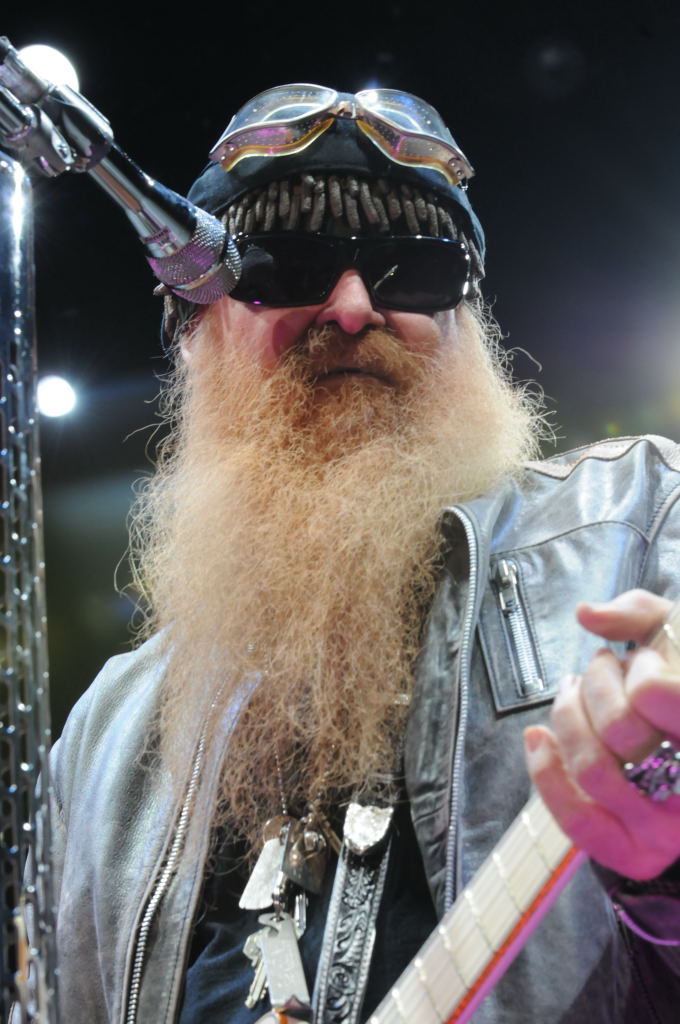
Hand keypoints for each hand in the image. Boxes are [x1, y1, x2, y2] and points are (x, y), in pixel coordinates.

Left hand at [524, 589, 679, 878]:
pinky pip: (578, 822)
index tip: (645, 663)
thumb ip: (641, 613)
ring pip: (592, 768)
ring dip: (569, 717)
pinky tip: (539, 737)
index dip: (643, 674)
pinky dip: (546, 773)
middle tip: (604, 668)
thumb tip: (588, 615)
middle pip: (620, 731)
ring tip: (576, 693)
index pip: (656, 698)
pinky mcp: (634, 854)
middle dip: (598, 686)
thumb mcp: (677, 635)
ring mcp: (669, 832)